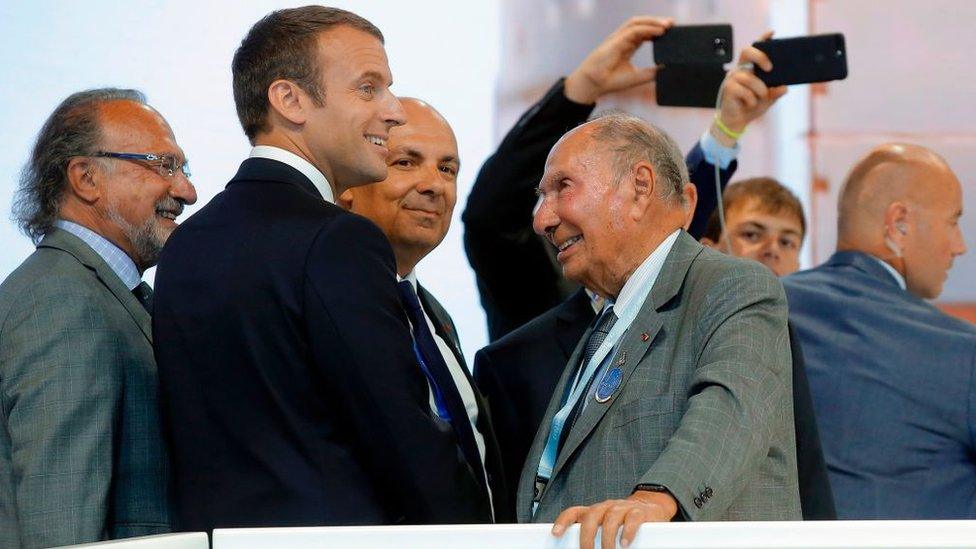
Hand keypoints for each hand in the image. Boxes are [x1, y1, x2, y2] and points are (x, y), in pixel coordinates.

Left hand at [551, 490, 677, 548]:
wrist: (650, 508)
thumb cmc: (622, 522)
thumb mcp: (605, 527)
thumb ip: (594, 535)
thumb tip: (580, 548)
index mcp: (594, 511)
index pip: (574, 512)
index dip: (563, 521)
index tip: (555, 534)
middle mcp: (606, 507)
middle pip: (591, 516)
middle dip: (587, 536)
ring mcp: (622, 508)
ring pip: (611, 518)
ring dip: (607, 537)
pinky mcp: (639, 512)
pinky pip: (632, 519)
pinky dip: (628, 532)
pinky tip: (625, 543)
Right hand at [564, 16, 674, 104]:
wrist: (594, 84)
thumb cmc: (611, 81)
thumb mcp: (636, 76)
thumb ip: (651, 73)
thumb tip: (666, 69)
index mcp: (627, 46)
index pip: (645, 33)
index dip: (657, 30)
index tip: (671, 32)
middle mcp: (623, 39)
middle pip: (642, 24)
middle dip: (657, 22)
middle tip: (673, 25)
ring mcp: (619, 38)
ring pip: (638, 22)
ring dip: (654, 21)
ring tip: (668, 25)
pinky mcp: (616, 40)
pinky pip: (634, 30)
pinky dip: (648, 28)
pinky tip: (660, 31)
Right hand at [714, 31, 787, 145]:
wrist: (737, 122)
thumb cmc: (752, 106)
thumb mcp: (768, 99)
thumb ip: (776, 92)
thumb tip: (784, 87)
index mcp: (750, 68)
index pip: (755, 49)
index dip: (762, 39)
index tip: (772, 33)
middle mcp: (740, 70)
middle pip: (746, 52)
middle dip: (760, 56)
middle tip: (770, 68)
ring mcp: (732, 78)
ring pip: (749, 78)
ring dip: (759, 90)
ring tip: (760, 97)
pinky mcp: (728, 89)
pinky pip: (744, 91)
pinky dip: (751, 100)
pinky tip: (749, 104)